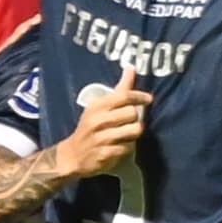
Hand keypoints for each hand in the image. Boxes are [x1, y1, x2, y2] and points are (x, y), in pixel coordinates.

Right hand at [48, 63, 148, 179]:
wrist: (72, 155)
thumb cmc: (90, 127)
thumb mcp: (100, 106)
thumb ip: (119, 90)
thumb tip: (131, 68)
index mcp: (97, 106)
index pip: (123, 96)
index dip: (139, 96)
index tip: (148, 99)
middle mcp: (98, 120)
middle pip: (133, 113)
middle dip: (135, 118)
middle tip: (129, 122)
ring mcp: (101, 138)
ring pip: (134, 131)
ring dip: (134, 134)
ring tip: (126, 135)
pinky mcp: (105, 154)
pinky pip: (128, 148)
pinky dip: (127, 147)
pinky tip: (119, 146)